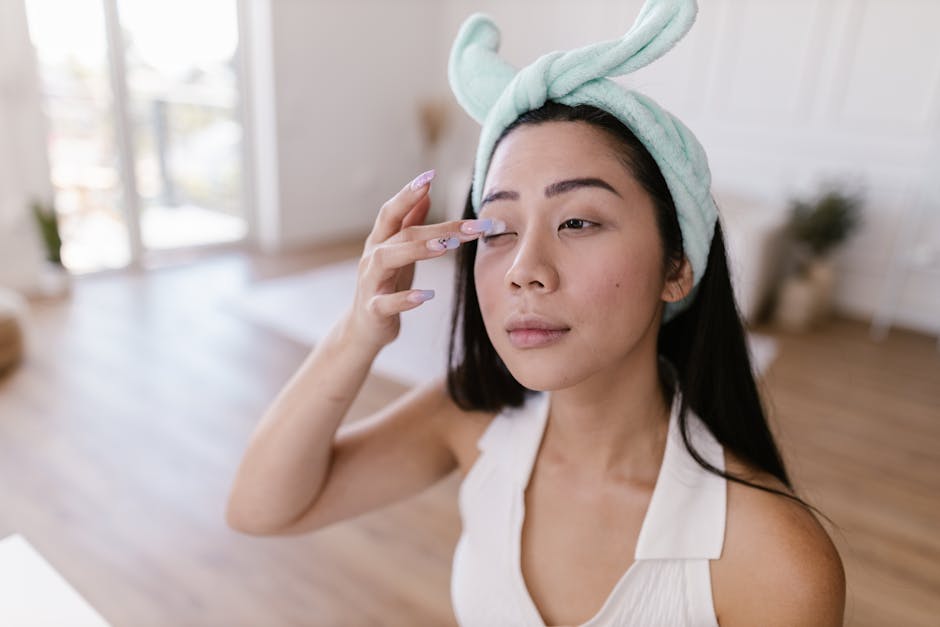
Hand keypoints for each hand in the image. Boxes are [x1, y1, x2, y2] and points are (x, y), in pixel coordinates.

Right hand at [346, 169, 499, 351]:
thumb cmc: (385, 285)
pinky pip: (386, 302)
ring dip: (417, 250)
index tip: (430, 175)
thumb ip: (409, 223)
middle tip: (470, 226)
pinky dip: (405, 299)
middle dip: (436, 227)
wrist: (363, 328)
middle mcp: (372, 257)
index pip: (391, 211)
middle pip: (401, 233)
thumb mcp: (398, 252)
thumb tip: (425, 193)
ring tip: (445, 247)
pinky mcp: (374, 310)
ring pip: (387, 259)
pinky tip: (427, 296)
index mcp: (380, 241)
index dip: (408, 193)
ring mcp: (371, 283)